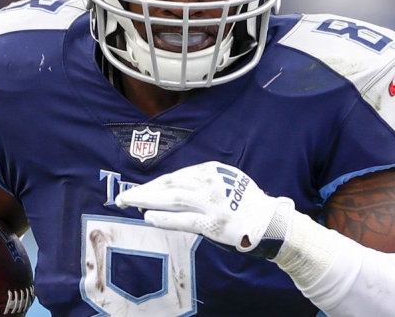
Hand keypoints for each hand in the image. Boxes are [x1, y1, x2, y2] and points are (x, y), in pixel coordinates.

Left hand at [115, 161, 293, 257]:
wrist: (271, 222)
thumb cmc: (245, 203)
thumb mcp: (226, 181)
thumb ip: (202, 181)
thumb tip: (172, 187)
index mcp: (212, 170)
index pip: (176, 176)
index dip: (154, 184)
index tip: (139, 190)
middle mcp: (210, 183)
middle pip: (170, 185)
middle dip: (144, 190)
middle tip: (123, 197)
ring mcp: (212, 203)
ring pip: (172, 199)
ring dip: (147, 201)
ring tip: (129, 203)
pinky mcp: (214, 223)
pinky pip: (183, 219)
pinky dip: (164, 218)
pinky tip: (148, 217)